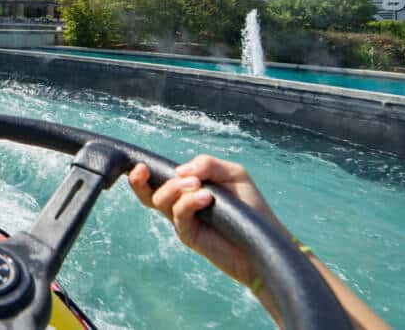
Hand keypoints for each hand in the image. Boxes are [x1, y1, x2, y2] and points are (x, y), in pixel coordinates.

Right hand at [128, 154, 287, 286]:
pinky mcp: (189, 235)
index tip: (139, 166)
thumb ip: (208, 164)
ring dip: (175, 188)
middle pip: (149, 193)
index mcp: (188, 188)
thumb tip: (181, 171)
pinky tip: (207, 198)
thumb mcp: (234, 174)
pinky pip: (179, 215)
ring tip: (199, 186)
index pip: (158, 180)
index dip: (142, 174)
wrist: (264, 240)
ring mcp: (183, 220)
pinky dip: (189, 202)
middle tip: (145, 171)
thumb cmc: (251, 206)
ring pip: (160, 201)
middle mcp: (181, 204)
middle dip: (142, 181)